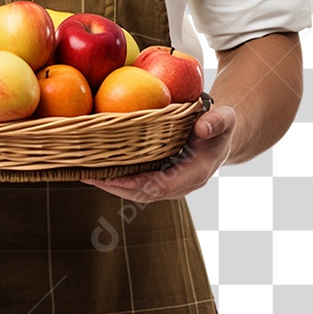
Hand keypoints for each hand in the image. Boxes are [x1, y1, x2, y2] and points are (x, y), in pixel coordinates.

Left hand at [81, 105, 235, 202]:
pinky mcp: (160, 173)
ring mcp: (168, 181)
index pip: (163, 186)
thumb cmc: (221, 126)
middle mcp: (179, 183)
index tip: (116, 178)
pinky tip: (98, 165)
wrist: (220, 135)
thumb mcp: (226, 119)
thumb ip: (218, 122)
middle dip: (116, 188)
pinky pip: (137, 179)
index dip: (139, 184)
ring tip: (86, 173)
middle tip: (89, 177)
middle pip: (143, 194)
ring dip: (112, 184)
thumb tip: (203, 126)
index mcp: (194, 174)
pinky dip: (118, 175)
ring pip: (137, 190)